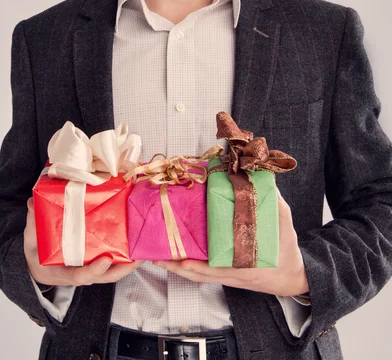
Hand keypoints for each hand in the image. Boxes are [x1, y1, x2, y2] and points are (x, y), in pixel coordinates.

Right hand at [24, 197, 143, 285]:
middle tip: (139, 258)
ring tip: (144, 249)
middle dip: (123, 269)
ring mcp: (89, 269)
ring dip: (129, 264)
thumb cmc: (36, 252)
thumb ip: (33, 221)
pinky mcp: (95, 261)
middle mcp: (80, 272)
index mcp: (62, 271)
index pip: (80, 276)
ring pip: (112, 272)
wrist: (37, 265)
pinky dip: (125, 256)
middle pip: (104, 276)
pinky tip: (136, 242)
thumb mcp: (31, 239)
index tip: (105, 260)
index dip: (93, 270)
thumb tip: (33, 202)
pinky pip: (113, 262)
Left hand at [153, 189, 308, 296]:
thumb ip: (271, 200)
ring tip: (157, 258)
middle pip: (201, 274)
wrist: (291, 275)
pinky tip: (175, 258)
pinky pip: (203, 273)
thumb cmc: (286, 250)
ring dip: (178, 268)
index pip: (220, 269)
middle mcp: (234, 273)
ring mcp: (228, 275)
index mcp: (247, 265)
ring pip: (198, 276)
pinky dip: (188, 267)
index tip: (184, 260)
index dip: (200, 266)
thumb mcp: (283, 221)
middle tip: (158, 257)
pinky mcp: (226, 274)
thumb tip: (256, 174)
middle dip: (179, 266)